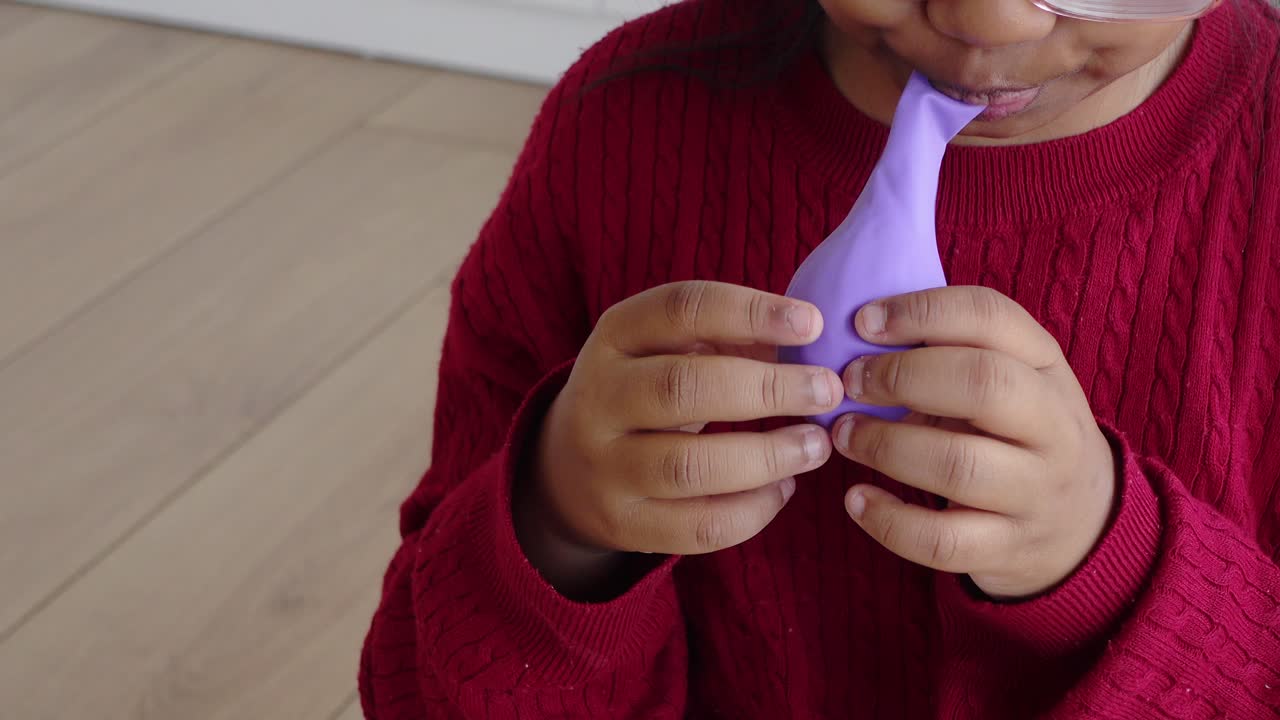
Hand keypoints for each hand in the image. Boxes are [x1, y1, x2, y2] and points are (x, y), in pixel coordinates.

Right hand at [518, 281, 843, 596]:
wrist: (567, 470)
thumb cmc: (645, 393)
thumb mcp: (666, 348)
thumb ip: (727, 338)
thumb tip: (808, 343)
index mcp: (615, 336)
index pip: (681, 309)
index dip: (750, 312)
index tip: (811, 323)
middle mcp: (599, 397)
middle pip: (683, 387)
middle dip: (769, 388)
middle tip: (827, 390)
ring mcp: (605, 466)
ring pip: (690, 466)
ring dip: (768, 456)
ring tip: (816, 445)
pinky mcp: (623, 524)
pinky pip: (698, 526)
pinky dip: (754, 510)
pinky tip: (784, 488)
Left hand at [832, 286, 1116, 599]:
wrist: (1082, 522)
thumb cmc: (1017, 431)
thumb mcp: (1009, 378)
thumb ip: (949, 351)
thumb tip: (856, 334)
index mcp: (1046, 366)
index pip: (992, 317)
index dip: (923, 311)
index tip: (863, 321)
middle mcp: (1053, 426)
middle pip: (984, 384)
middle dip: (902, 377)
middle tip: (850, 382)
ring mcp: (1036, 492)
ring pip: (958, 465)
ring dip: (885, 446)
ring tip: (843, 435)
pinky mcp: (1009, 548)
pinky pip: (943, 541)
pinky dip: (889, 520)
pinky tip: (856, 499)